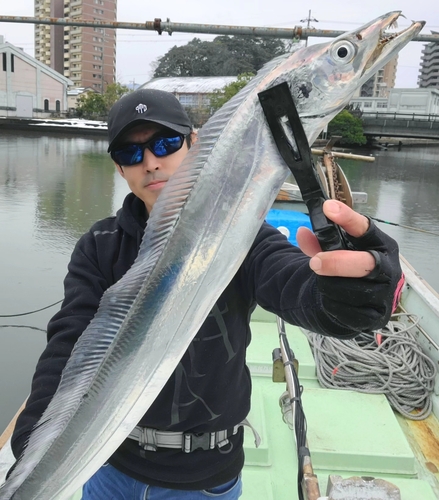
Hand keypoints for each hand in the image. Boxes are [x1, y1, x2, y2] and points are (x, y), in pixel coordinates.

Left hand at [295, 199, 403, 333]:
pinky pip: (346, 310)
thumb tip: (302, 233)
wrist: (361, 302)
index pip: (367, 229)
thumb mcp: (335, 251)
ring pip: (350, 290)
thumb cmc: (349, 268)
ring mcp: (385, 294)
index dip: (348, 218)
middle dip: (337, 263)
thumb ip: (318, 243)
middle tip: (315, 262)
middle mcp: (389, 268)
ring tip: (324, 281)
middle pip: (365, 264)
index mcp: (382, 245)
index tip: (328, 208)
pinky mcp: (375, 316)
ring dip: (329, 285)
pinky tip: (330, 298)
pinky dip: (331, 303)